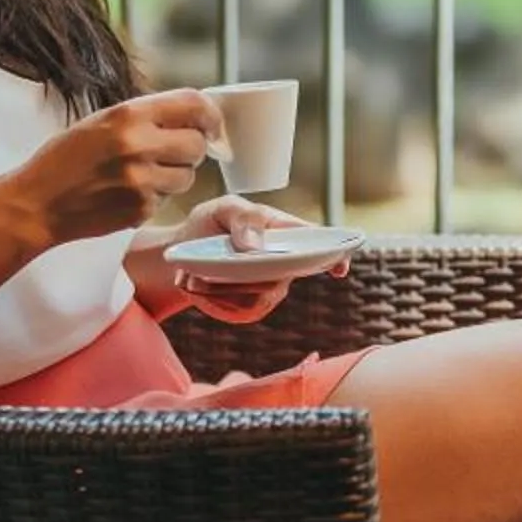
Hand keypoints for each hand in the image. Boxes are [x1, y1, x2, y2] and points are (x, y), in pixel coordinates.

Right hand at [5, 90, 221, 245]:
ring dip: (175, 174)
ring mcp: (141, 181)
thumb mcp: (102, 121)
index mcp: (129, 115)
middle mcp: (138, 146)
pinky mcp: (141, 210)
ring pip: (189, 176)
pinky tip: (129, 192)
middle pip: (198, 144)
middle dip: (192, 148)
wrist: (37, 203)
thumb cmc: (66, 158)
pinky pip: (168, 199)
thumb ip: (147, 116)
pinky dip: (156, 196)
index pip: (193, 104)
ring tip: (144, 173)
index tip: (212, 124)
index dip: (211, 115)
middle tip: (172, 151)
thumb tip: (196, 116)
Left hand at [153, 196, 349, 325]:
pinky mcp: (252, 309)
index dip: (335, 256)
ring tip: (192, 276)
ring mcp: (270, 288)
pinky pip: (239, 314)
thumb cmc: (210, 224)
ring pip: (257, 299)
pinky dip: (212, 302)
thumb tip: (255, 246)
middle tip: (202, 270)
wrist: (182, 253)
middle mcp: (284, 263)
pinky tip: (196, 287)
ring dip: (219, 291)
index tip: (340, 268)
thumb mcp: (222, 208)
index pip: (319, 244)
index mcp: (286, 232)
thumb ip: (243, 217)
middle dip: (240, 278)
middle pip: (281, 278)